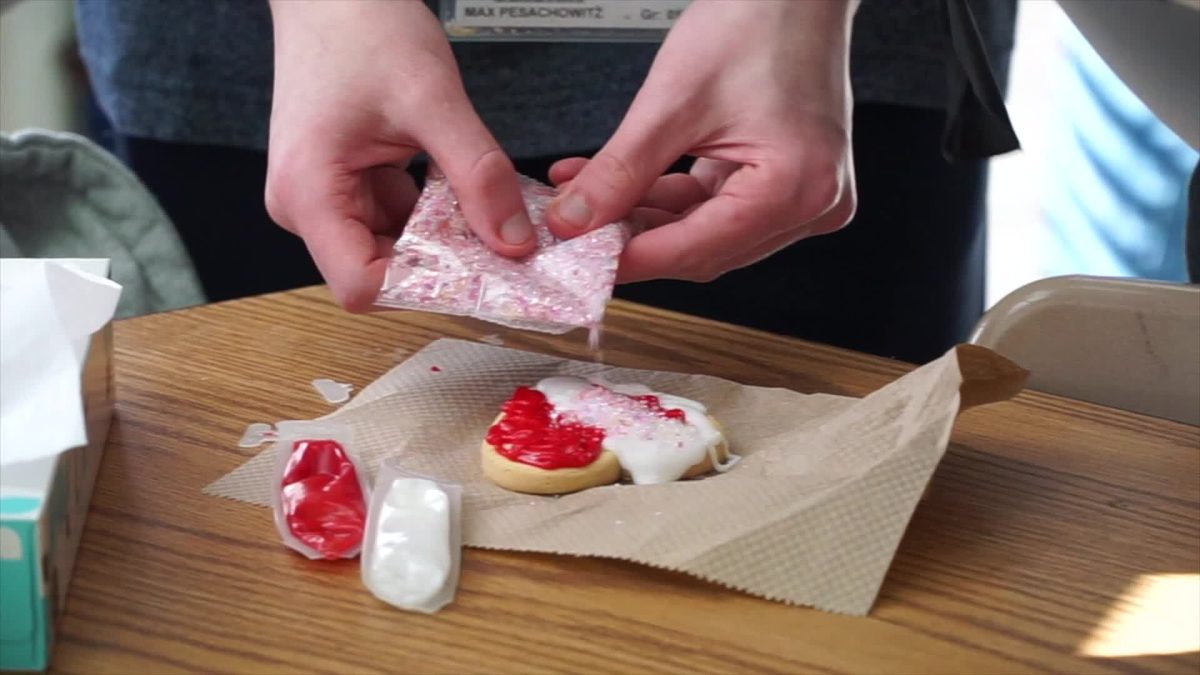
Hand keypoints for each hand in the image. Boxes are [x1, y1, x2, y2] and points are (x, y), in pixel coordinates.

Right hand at [264, 0, 535, 310]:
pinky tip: (465, 191)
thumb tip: (514, 241)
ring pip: (394, 247)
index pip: (361, 285)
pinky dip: (435, 213)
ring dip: (444, 237)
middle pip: (379, 271)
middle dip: (443, 264)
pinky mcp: (344, 183)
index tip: (481, 275)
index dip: (423, 287)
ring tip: (489, 213)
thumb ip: (478, 175)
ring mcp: (323, 196)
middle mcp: (305, 205)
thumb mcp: (432, 100)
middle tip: (502, 248)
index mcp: (308, 192)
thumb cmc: (361, 25)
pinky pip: (396, 218)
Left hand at [545, 0, 858, 283]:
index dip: (630, 260)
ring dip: (644, 219)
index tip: (580, 263)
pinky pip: (718, 206)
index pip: (697, 250)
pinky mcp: (787, 182)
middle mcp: (811, 204)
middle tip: (576, 232)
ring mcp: (804, 196)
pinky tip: (621, 187)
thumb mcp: (672, 102)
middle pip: (702, 249)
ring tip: (586, 200)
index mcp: (796, 188)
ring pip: (704, 232)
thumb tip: (575, 219)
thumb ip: (620, 171)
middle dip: (633, 240)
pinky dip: (669, 198)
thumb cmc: (757, 21)